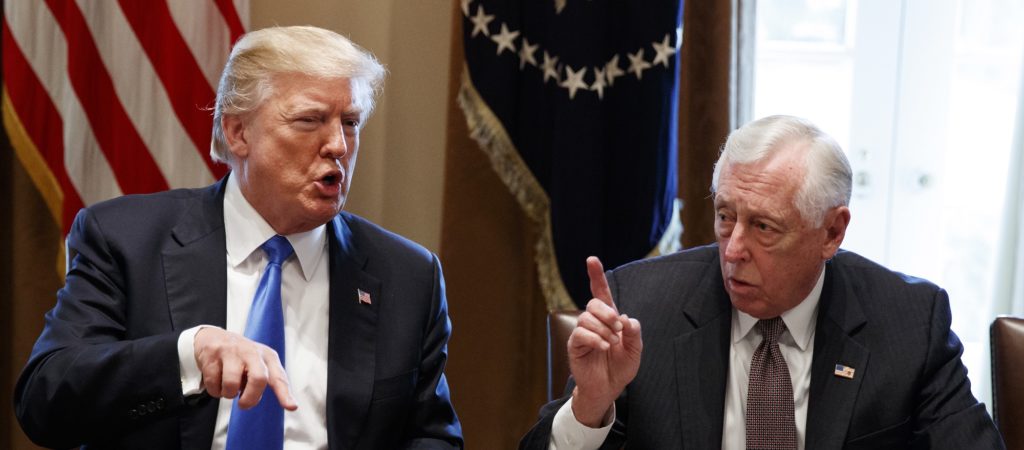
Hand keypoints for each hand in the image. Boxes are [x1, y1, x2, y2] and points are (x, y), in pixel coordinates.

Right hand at [193, 327, 297, 410]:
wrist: (212, 337)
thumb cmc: (240, 357)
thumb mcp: (257, 363)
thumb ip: (263, 381)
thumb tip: (256, 401)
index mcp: (267, 356)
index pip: (278, 377)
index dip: (284, 393)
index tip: (291, 406)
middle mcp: (252, 352)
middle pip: (258, 379)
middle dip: (250, 398)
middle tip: (243, 405)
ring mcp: (231, 352)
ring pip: (232, 384)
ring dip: (228, 394)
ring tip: (228, 387)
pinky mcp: (213, 355)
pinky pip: (213, 383)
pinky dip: (214, 390)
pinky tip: (216, 381)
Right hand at [567, 257, 641, 426]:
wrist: (609, 388)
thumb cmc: (620, 367)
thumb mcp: (635, 349)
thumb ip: (634, 332)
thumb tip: (625, 318)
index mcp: (608, 318)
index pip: (601, 293)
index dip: (596, 276)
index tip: (592, 259)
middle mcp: (593, 322)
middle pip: (593, 303)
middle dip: (606, 312)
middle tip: (618, 327)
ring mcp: (582, 333)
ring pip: (586, 318)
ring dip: (603, 329)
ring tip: (611, 343)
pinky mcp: (575, 345)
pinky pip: (580, 334)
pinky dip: (594, 339)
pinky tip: (603, 347)